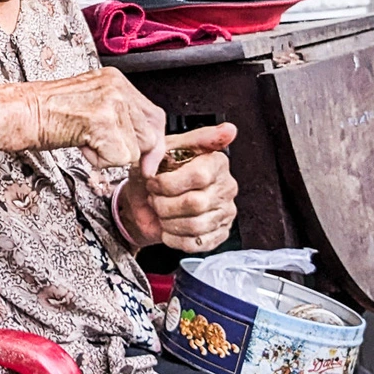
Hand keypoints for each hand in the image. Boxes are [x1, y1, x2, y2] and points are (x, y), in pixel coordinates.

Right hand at [0, 68, 166, 171]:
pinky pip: (120, 158)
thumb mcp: (89, 105)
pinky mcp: (103, 121)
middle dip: (136, 152)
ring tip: (85, 142)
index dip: (151, 142)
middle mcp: (117, 86)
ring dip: (113, 156)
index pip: (153, 115)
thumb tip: (143, 147)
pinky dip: (101, 161)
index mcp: (115, 79)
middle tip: (105, 153)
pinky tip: (81, 146)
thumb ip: (118, 118)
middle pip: (151, 132)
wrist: (18, 111)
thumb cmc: (44, 112)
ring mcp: (112, 101)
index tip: (146, 161)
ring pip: (137, 147)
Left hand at [116, 124, 239, 251]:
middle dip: (165, 204)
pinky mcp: (218, 234)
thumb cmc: (155, 172)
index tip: (153, 181)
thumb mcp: (168, 147)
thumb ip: (197, 138)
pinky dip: (174, 238)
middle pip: (196, 203)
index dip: (169, 183)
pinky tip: (168, 227)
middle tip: (155, 198)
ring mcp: (225, 213)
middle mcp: (226, 187)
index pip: (199, 176)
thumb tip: (230, 129)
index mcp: (217, 163)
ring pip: (196, 225)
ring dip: (168, 221)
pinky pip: (197, 244)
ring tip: (161, 211)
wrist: (143, 200)